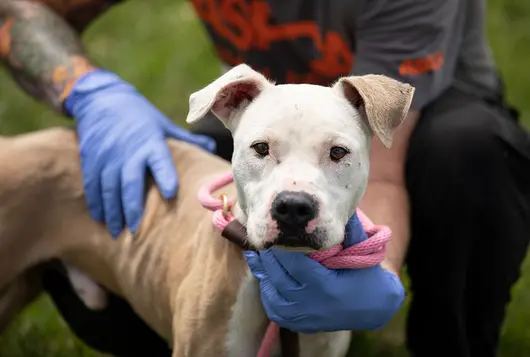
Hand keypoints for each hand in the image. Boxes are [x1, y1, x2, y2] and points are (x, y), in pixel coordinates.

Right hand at [65, 70, 215, 237]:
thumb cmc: (138, 113)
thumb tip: (210, 146)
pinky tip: (101, 218)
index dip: (165, 176)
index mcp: (150, 141)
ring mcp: (106, 155)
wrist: (100, 98)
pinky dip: (96, 203)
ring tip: (116, 233)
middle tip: (135, 231)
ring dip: (112, 211)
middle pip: (130, 181)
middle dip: (131, 207)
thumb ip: (184, 138)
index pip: (159, 160)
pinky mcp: (90, 158)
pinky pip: (92, 184)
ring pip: (108, 187)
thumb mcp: (162, 123)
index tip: (171, 194)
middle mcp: (127, 150)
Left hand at [244, 214, 404, 332]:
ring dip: (263, 272)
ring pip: (271, 292)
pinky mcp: (297, 324)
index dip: (282, 248)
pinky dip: (267, 290)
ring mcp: (302, 317)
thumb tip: (339, 205)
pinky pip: (273, 307)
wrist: (373, 309)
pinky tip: (264, 274)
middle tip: (261, 240)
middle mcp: (310, 305)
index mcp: (325, 286)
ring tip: (256, 254)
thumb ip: (350, 229)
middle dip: (268, 257)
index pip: (294, 263)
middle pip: (278, 277)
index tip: (277, 233)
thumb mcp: (362, 252)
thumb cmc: (366, 276)